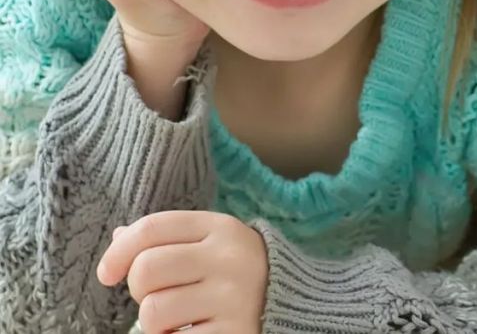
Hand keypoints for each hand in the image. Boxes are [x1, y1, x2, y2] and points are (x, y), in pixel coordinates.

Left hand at [97, 211, 268, 332]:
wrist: (292, 304)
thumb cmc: (236, 271)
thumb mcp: (211, 242)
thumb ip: (169, 238)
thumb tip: (118, 238)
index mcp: (222, 228)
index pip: (152, 228)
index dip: (118, 252)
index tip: (107, 274)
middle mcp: (230, 258)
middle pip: (146, 270)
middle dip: (140, 290)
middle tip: (161, 296)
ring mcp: (234, 297)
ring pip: (153, 312)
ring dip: (156, 322)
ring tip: (180, 318)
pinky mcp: (233, 332)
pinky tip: (193, 332)